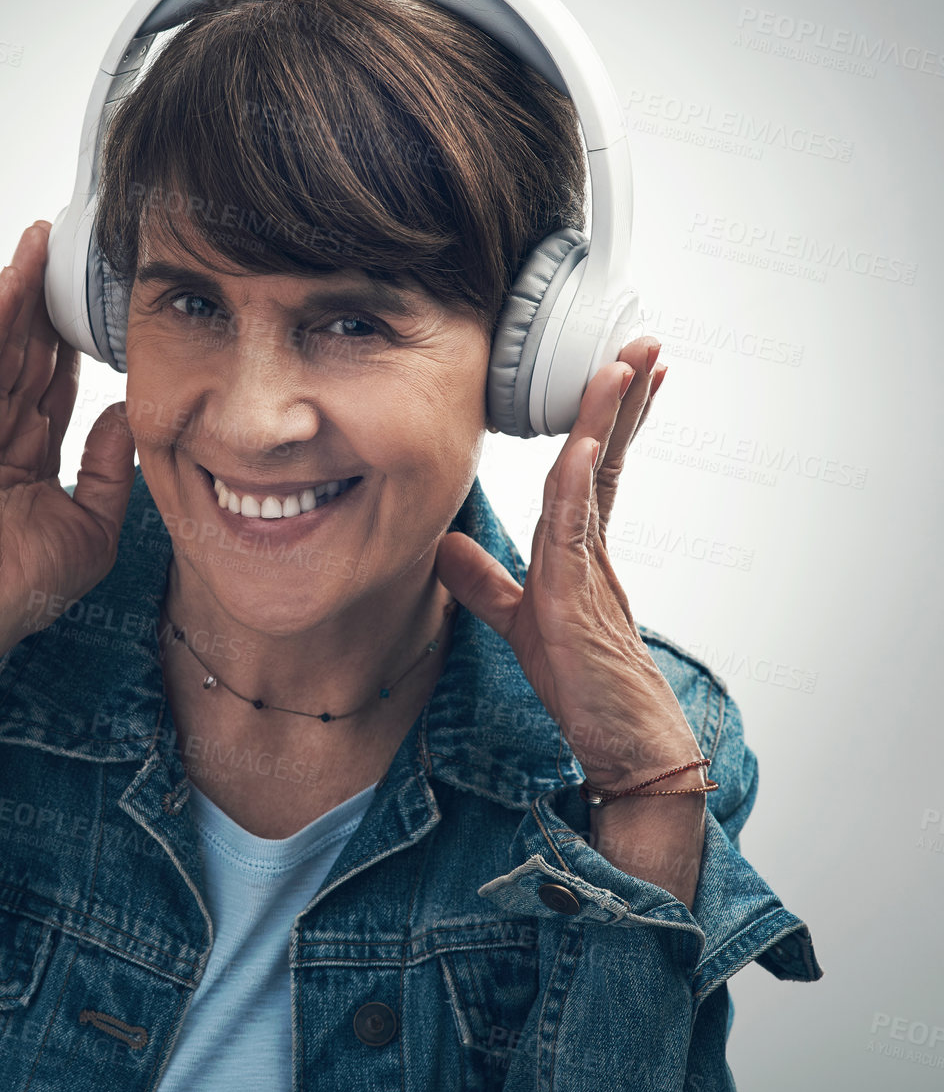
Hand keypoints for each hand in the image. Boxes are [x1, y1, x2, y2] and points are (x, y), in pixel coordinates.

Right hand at [0, 220, 137, 648]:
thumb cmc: (25, 585)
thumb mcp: (92, 524)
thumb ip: (111, 466)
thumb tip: (126, 410)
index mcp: (26, 455)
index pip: (53, 384)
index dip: (76, 341)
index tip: (100, 300)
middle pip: (27, 352)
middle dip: (49, 300)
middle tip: (70, 245)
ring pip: (3, 345)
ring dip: (23, 290)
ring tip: (43, 238)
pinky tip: (16, 275)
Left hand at [433, 336, 696, 789]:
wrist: (625, 746)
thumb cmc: (584, 687)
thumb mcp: (519, 622)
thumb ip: (485, 583)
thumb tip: (445, 543)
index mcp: (580, 549)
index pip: (592, 468)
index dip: (604, 421)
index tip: (623, 374)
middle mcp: (590, 548)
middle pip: (606, 456)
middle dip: (624, 399)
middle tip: (646, 344)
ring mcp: (589, 568)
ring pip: (596, 476)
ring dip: (609, 418)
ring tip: (627, 363)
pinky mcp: (578, 598)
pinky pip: (575, 527)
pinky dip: (575, 482)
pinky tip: (583, 444)